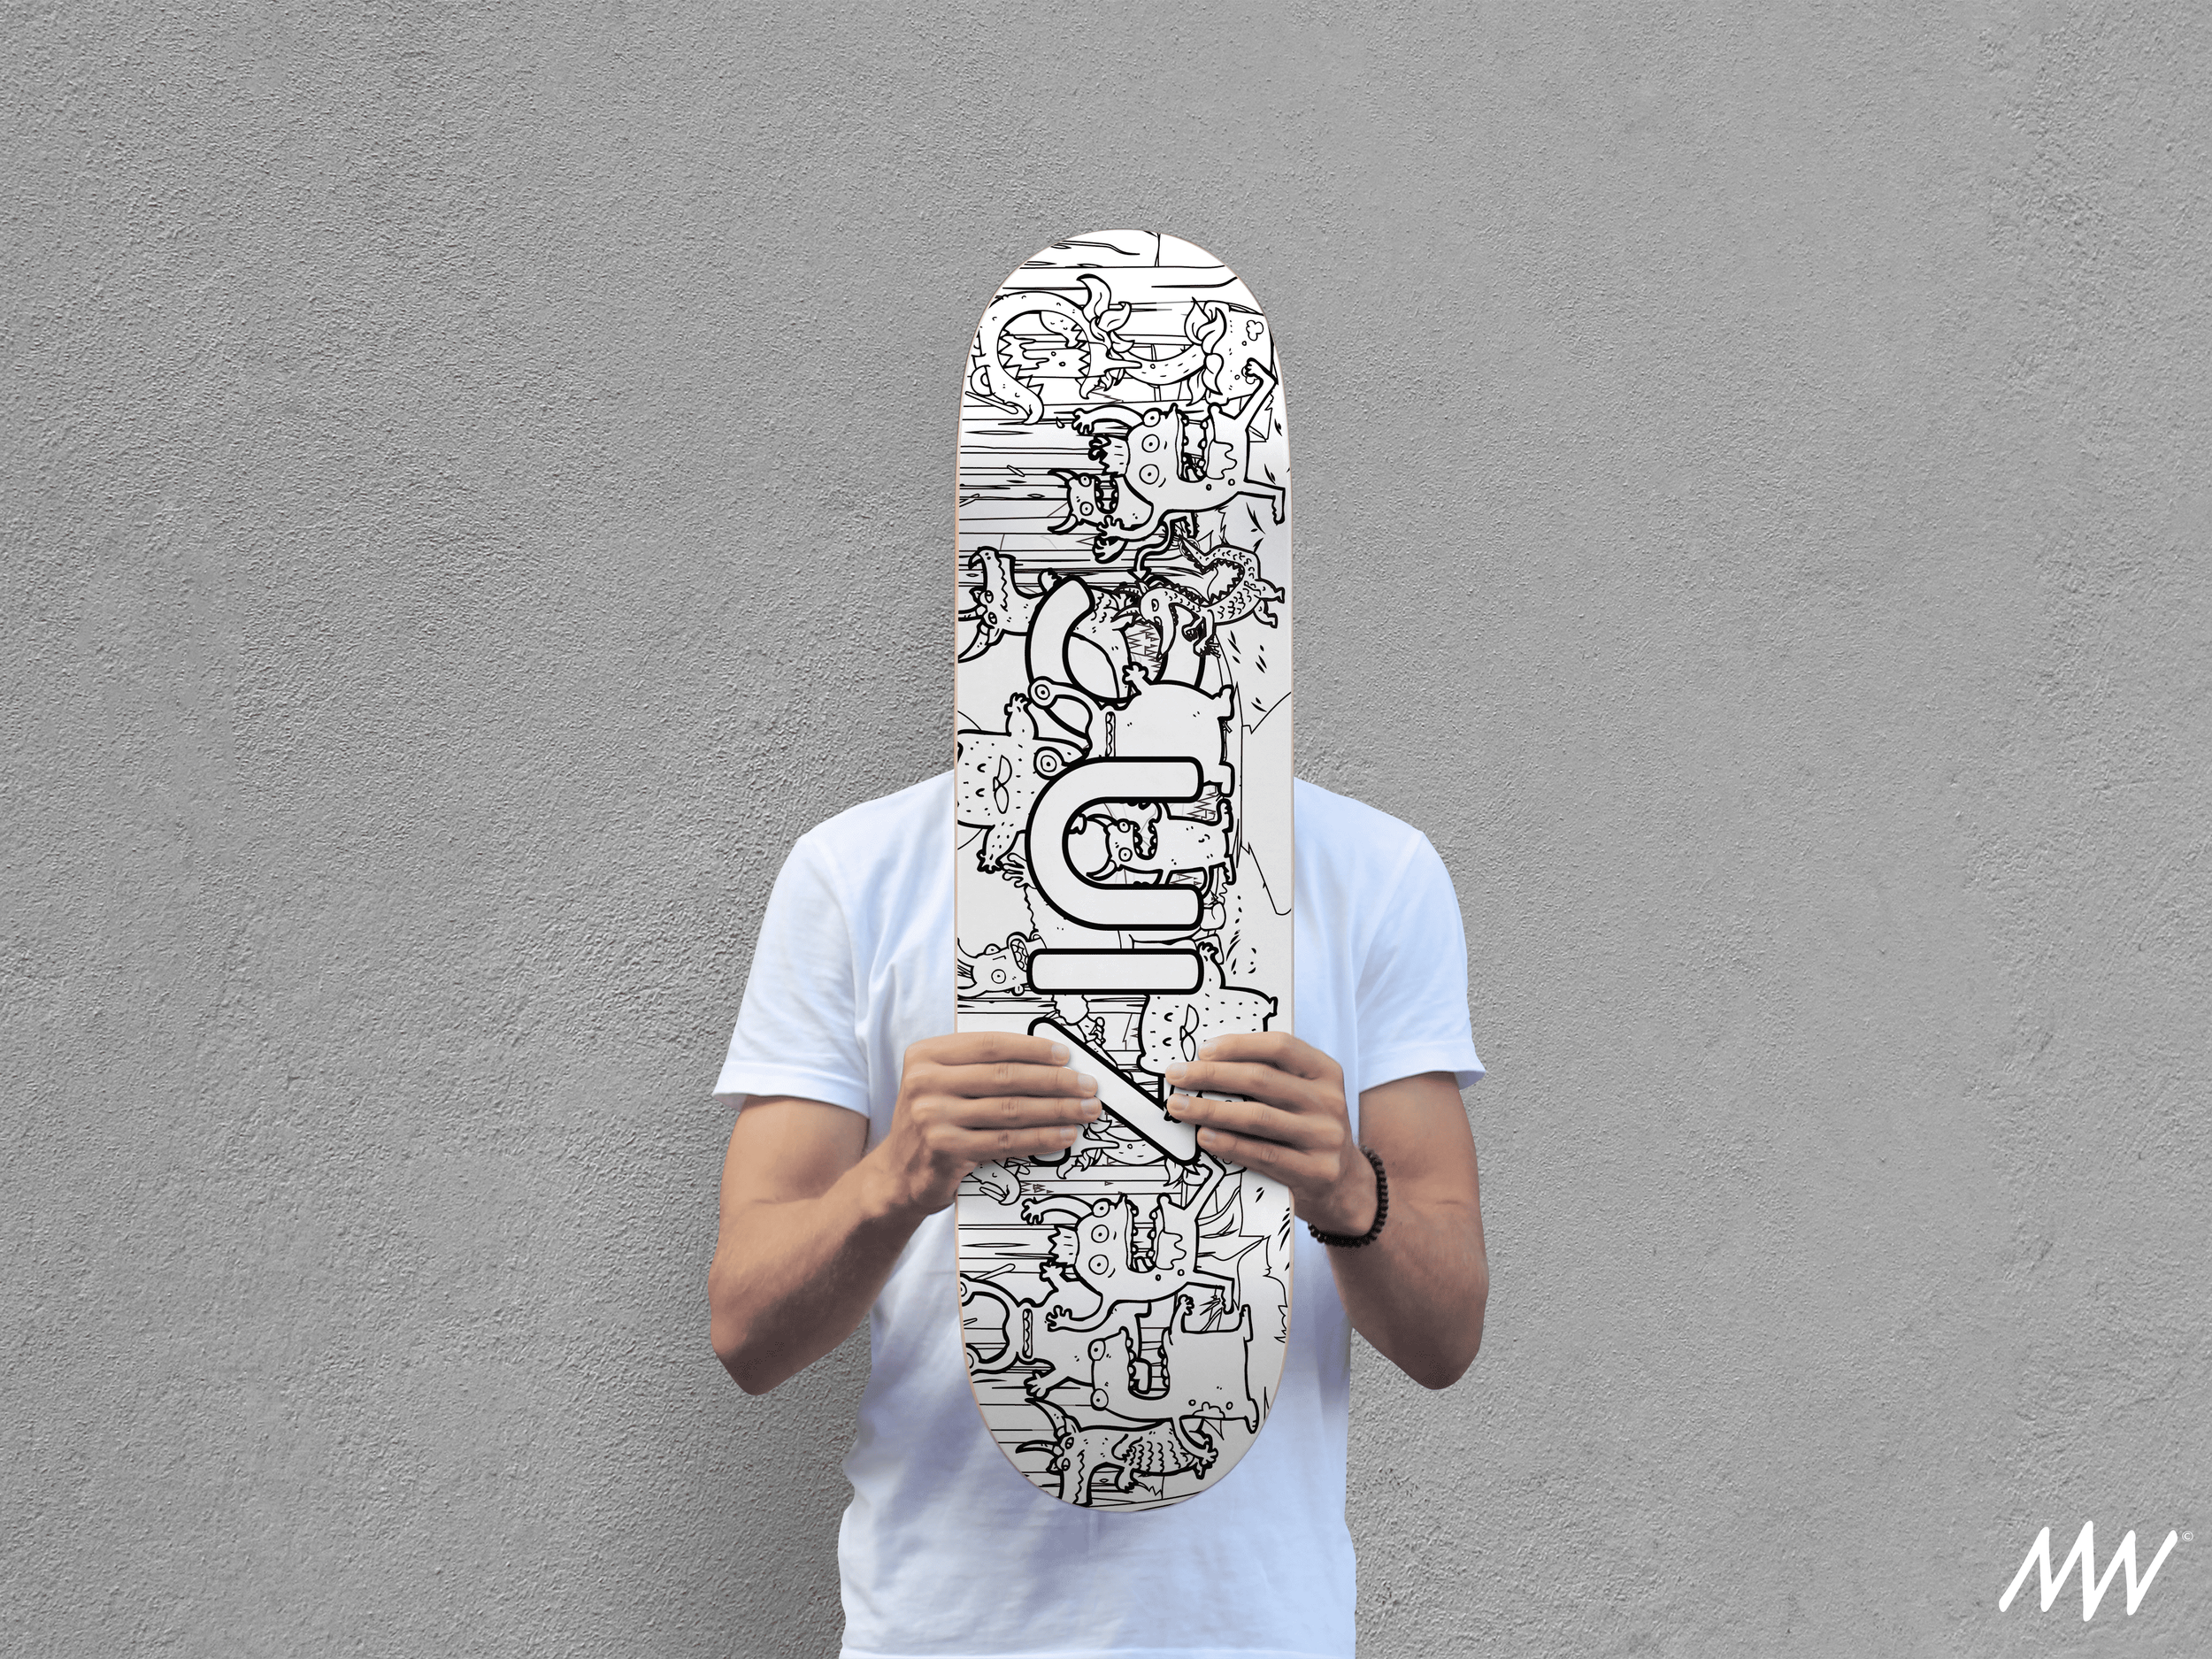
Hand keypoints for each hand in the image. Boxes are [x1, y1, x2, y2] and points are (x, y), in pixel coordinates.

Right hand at [866, 1032, 1101, 1217]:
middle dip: (1054, 1081)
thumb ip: (978, 1069)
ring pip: (1010, 1109)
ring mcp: (933, 1117)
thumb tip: (1046, 1063)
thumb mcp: (942, 1085)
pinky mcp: (946, 1150)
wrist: (897, 1174)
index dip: (1032, 1049)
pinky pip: (1006, 1141)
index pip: (990, 1044)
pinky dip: (1041, 1138)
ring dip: (1056, 1110)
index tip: (1064, 1055)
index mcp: (926, 1055)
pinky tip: (1063, 1135)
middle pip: (1005, 1076)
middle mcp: (925, 1083)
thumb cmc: (933, 1123)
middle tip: (1086, 1085)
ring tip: (1085, 1110)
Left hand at [1164, 1032, 1375, 1235]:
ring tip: (1179, 1107)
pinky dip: (1229, 1144)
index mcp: (1326, 1073)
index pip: (1280, 1046)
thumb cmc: (1309, 1131)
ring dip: (1210, 1109)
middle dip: (1211, 1075)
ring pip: (1257, 1117)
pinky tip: (1204, 1137)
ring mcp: (1324, 1138)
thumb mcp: (1304, 1096)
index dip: (1238, 1045)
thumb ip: (1270, 1078)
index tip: (1202, 1050)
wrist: (1345, 1185)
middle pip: (1261, 1079)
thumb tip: (1208, 1063)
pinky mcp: (1315, 1171)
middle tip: (1177, 1075)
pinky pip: (1262, 1154)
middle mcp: (1329, 1102)